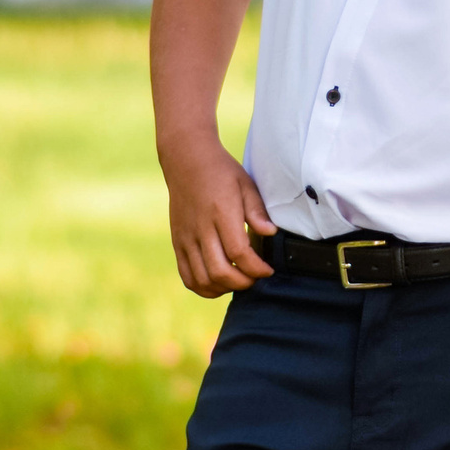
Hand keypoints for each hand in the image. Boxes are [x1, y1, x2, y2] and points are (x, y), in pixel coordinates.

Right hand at [162, 138, 275, 294]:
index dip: (256, 268)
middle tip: (255, 277)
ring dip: (224, 288)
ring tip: (239, 280)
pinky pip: (187, 276)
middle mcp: (200, 229)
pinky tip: (219, 282)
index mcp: (221, 214)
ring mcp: (186, 238)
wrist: (187, 161)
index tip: (268, 269)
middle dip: (243, 283)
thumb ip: (258, 211)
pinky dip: (203, 287)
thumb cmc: (222, 173)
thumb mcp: (246, 185)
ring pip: (202, 279)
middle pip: (220, 272)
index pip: (239, 254)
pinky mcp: (177, 243)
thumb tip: (271, 233)